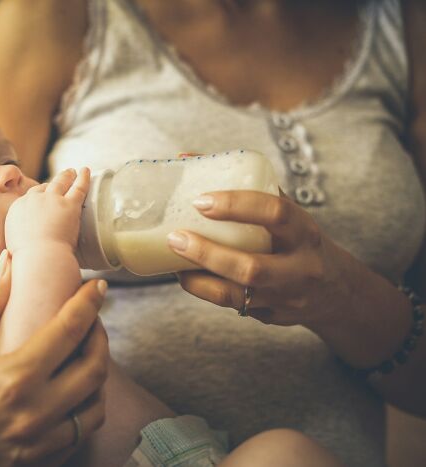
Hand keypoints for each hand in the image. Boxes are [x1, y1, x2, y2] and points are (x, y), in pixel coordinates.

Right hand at [0, 271, 108, 465]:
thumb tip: (11, 265)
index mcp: (13, 379)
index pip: (69, 331)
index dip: (89, 303)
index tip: (98, 287)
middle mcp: (32, 414)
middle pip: (94, 371)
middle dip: (101, 338)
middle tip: (92, 319)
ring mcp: (34, 443)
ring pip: (93, 410)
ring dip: (98, 378)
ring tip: (85, 356)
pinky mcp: (30, 460)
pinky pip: (75, 436)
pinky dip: (83, 411)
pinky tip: (71, 392)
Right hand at [5, 168, 89, 253]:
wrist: (39, 258)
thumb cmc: (28, 259)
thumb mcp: (14, 244)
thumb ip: (20, 236)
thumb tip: (21, 241)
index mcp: (17, 208)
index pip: (30, 197)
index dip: (39, 195)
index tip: (44, 197)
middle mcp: (33, 200)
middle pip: (43, 186)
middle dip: (52, 183)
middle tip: (60, 178)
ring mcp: (52, 200)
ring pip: (60, 182)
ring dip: (67, 176)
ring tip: (73, 172)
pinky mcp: (69, 205)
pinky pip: (78, 187)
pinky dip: (83, 178)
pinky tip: (86, 171)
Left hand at [168, 190, 354, 325]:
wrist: (336, 289)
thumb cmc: (298, 240)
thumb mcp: (287, 213)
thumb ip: (247, 188)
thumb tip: (188, 158)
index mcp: (305, 232)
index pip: (275, 213)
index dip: (236, 205)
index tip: (201, 201)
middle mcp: (300, 268)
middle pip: (251, 267)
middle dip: (207, 253)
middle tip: (175, 237)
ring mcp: (286, 298)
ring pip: (236, 295)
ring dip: (197, 278)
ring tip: (172, 258)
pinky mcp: (272, 317)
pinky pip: (232, 307)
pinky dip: (204, 290)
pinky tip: (186, 274)